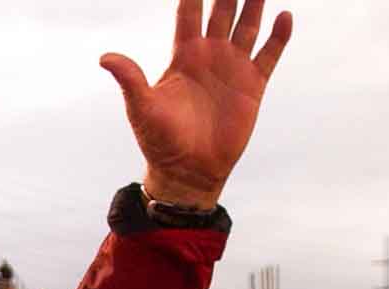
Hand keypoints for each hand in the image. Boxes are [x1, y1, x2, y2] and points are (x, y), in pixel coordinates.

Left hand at [102, 0, 294, 208]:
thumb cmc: (160, 141)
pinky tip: (284, 16)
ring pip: (248, 24)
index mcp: (183, 55)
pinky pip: (269, 53)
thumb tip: (104, 58)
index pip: (189, 10)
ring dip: (255, 2)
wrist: (188, 171)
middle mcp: (210, 54)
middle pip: (222, 9)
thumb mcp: (142, 108)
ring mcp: (233, 67)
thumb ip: (130, 79)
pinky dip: (279, 35)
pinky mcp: (253, 85)